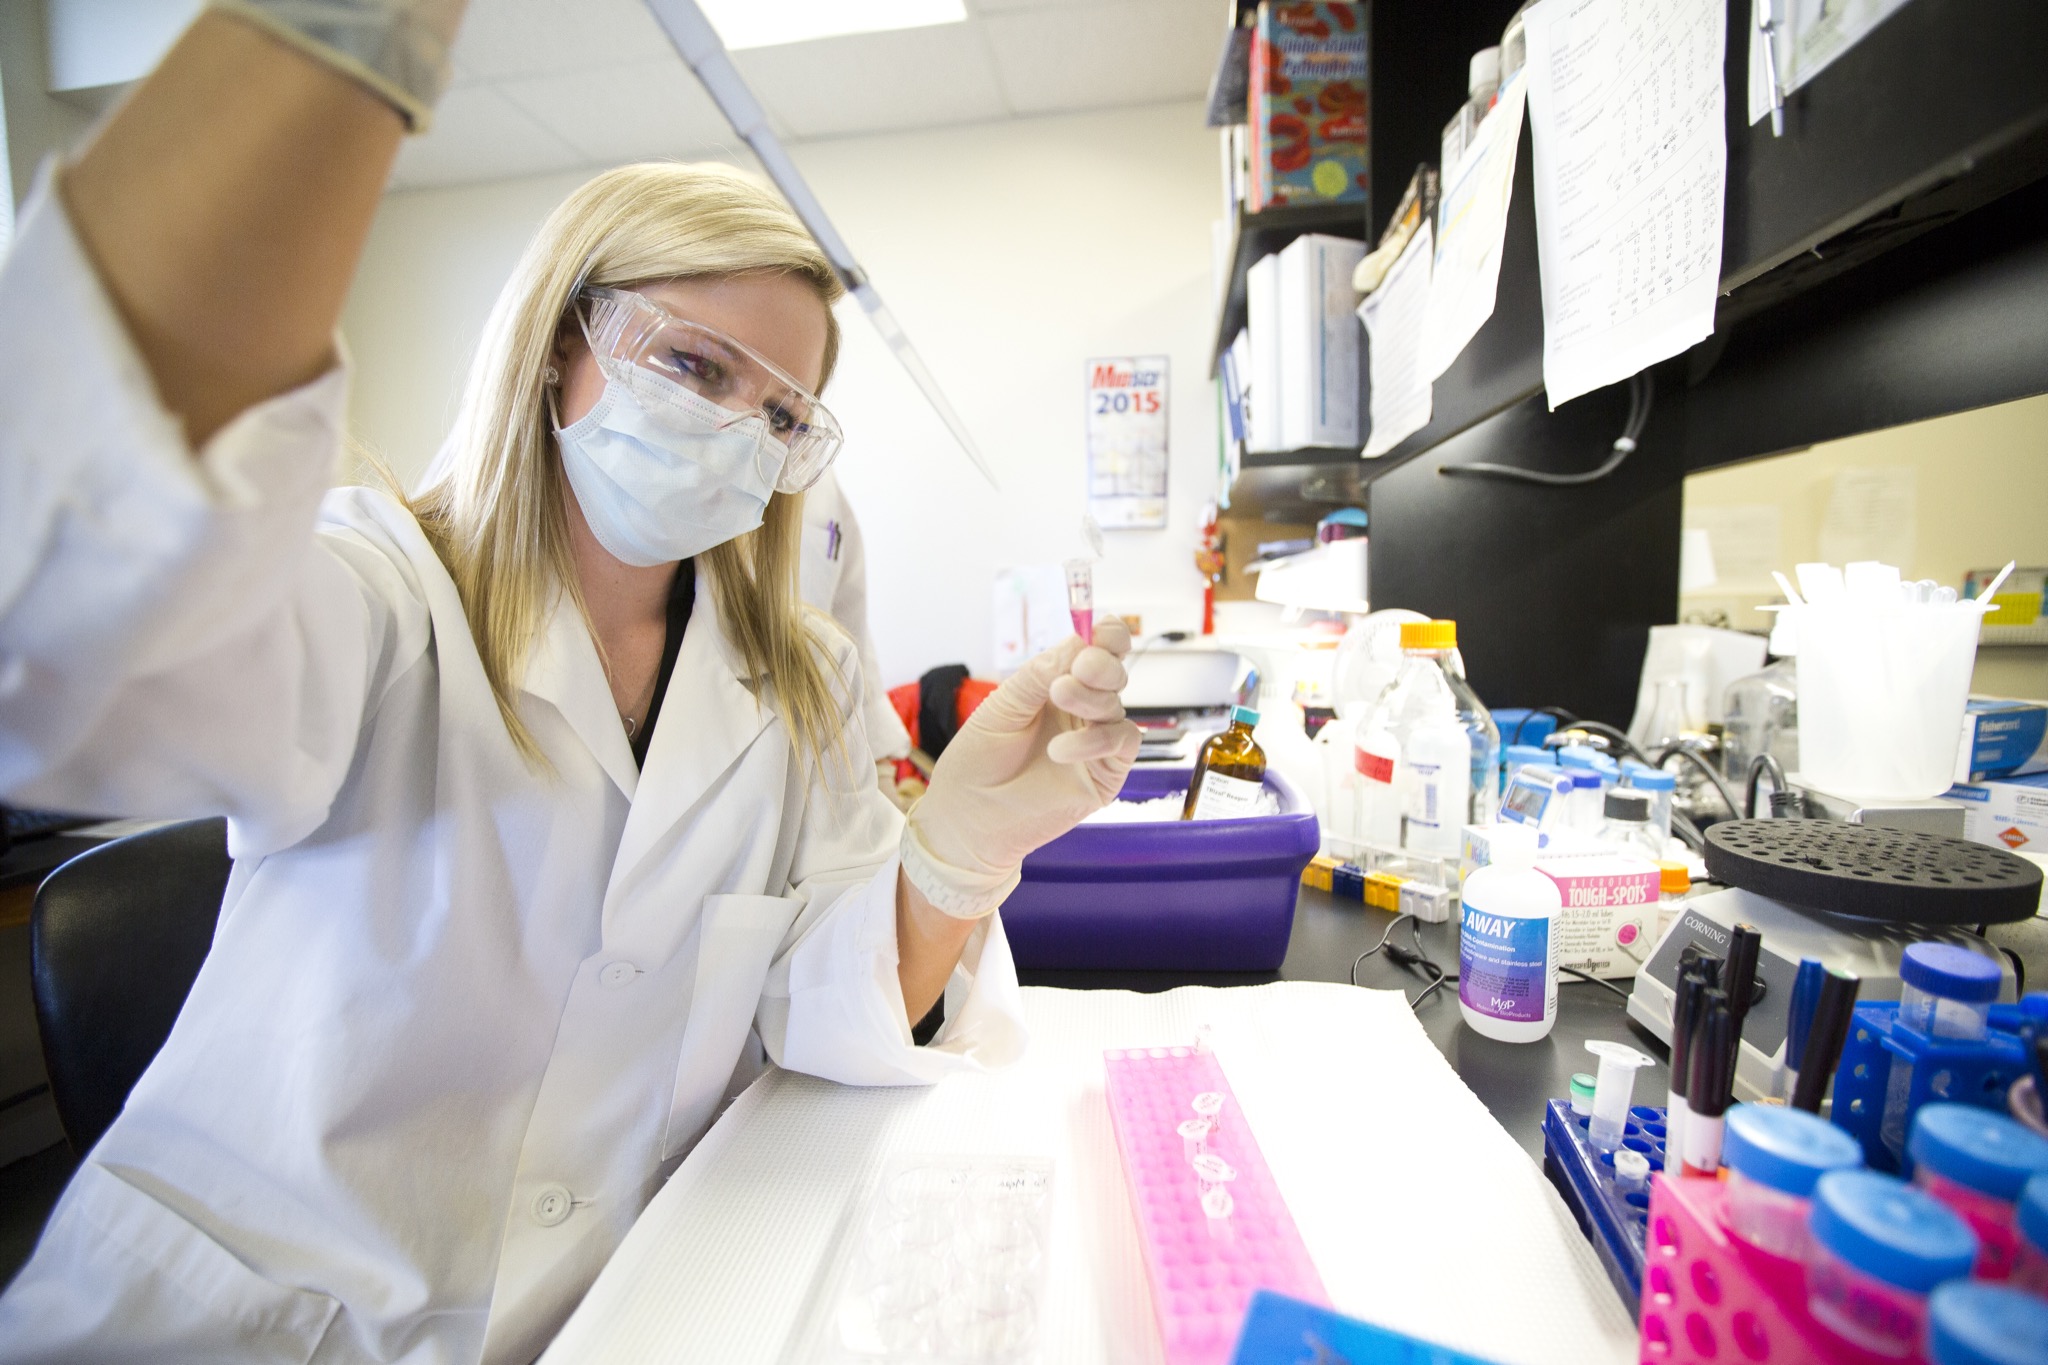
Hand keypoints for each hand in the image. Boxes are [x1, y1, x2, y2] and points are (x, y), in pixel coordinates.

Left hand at [900, 620, 1141, 917]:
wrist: (967, 818)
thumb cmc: (977, 762)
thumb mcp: (1001, 708)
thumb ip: (1038, 676)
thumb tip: (1078, 642)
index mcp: (1057, 686)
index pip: (1095, 652)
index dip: (1107, 636)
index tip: (1103, 629)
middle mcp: (1081, 710)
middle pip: (1113, 674)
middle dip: (1101, 664)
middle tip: (1078, 667)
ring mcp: (1094, 742)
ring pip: (1117, 704)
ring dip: (1092, 696)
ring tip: (1059, 696)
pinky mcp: (1104, 775)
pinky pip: (1121, 743)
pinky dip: (1097, 739)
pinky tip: (1061, 749)